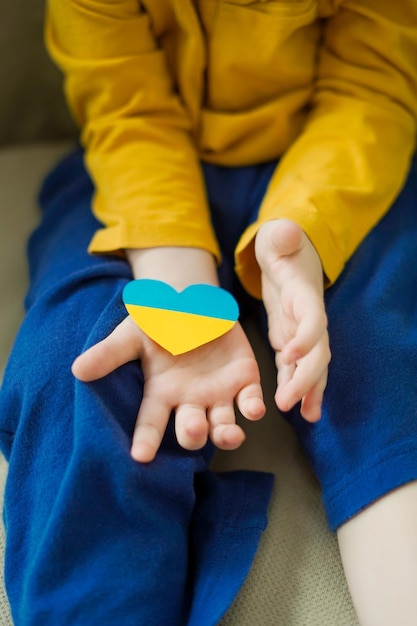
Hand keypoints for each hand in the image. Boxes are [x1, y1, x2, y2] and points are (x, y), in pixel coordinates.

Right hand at [72, 317, 264, 462]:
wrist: (195, 302)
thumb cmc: (160, 322)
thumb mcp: (134, 333)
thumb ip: (111, 353)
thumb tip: (78, 370)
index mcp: (162, 393)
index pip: (151, 421)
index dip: (146, 438)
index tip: (140, 456)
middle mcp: (189, 401)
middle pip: (190, 429)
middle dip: (192, 434)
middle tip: (192, 432)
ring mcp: (218, 394)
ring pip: (223, 424)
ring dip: (226, 433)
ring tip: (228, 435)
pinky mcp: (244, 381)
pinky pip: (250, 401)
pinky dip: (253, 408)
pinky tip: (255, 410)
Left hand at [255, 219, 329, 421]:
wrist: (288, 254)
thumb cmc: (281, 244)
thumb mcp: (279, 235)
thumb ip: (283, 236)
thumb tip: (287, 231)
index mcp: (305, 295)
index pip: (312, 319)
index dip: (305, 337)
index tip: (288, 354)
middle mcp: (308, 318)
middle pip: (316, 352)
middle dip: (306, 379)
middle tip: (289, 403)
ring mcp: (301, 331)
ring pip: (310, 366)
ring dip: (307, 390)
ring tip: (306, 416)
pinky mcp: (289, 338)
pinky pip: (294, 366)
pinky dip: (295, 385)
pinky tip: (296, 407)